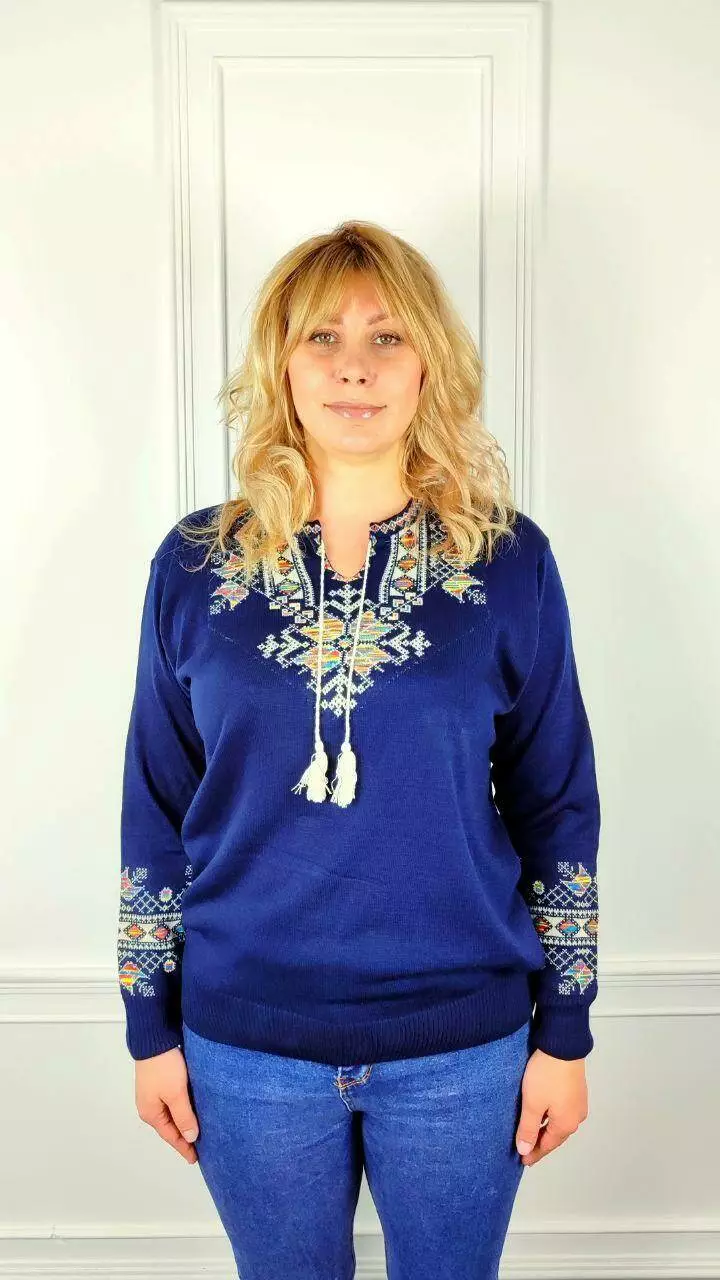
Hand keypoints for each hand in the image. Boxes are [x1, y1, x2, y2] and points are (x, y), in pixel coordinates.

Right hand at [134, 1046, 199, 1163]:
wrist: (155, 1039)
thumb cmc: (164, 1067)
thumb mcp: (176, 1094)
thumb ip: (184, 1117)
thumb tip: (190, 1138)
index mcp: (150, 1113)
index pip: (170, 1136)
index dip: (184, 1148)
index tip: (196, 1159)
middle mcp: (149, 1106)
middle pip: (170, 1127)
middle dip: (184, 1137)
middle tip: (200, 1147)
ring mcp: (153, 1094)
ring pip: (172, 1114)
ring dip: (184, 1122)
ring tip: (198, 1130)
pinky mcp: (159, 1082)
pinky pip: (172, 1103)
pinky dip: (183, 1110)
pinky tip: (192, 1110)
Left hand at [515, 1048, 587, 1165]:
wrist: (562, 1045)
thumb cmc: (547, 1075)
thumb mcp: (532, 1104)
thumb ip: (528, 1129)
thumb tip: (526, 1151)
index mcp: (566, 1124)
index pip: (548, 1146)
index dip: (534, 1154)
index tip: (523, 1160)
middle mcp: (576, 1116)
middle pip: (556, 1136)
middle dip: (541, 1142)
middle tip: (525, 1148)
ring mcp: (579, 1102)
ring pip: (560, 1123)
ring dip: (546, 1129)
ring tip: (532, 1131)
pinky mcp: (577, 1090)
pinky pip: (563, 1110)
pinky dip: (552, 1116)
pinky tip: (543, 1112)